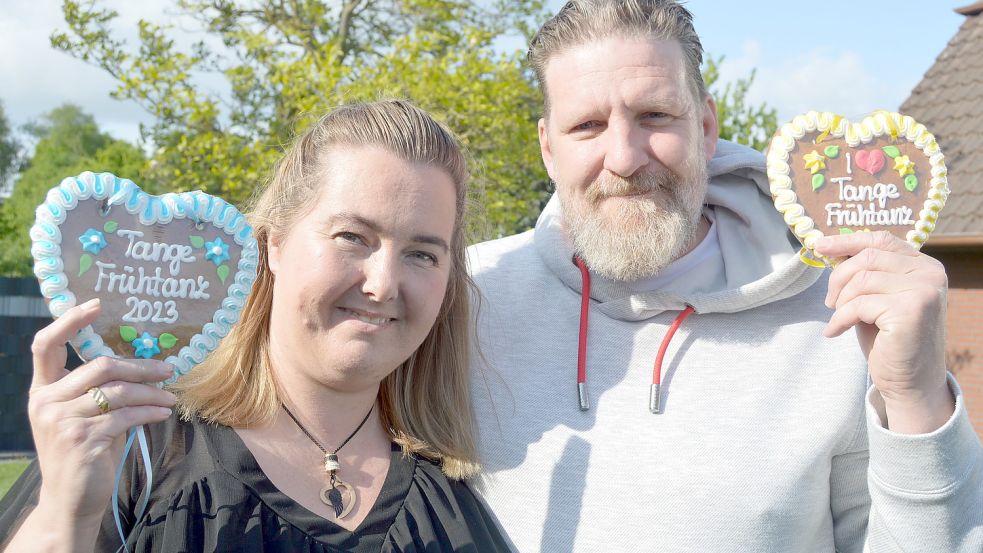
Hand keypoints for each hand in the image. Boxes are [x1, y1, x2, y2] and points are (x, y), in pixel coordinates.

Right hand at [23, 298, 174, 542]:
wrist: (69, 499)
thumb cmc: (83, 451)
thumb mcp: (82, 415)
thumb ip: (98, 389)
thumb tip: (144, 362)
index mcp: (42, 389)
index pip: (45, 345)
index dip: (68, 321)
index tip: (95, 305)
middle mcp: (45, 401)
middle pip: (99, 366)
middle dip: (139, 365)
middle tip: (167, 368)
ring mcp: (60, 421)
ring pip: (117, 391)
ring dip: (150, 391)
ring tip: (170, 396)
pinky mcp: (81, 439)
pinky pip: (125, 416)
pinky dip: (150, 412)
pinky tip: (164, 413)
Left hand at [816, 232, 952, 432]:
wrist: (909, 381)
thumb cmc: (888, 338)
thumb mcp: (876, 297)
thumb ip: (865, 273)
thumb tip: (831, 247)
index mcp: (924, 265)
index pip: (881, 240)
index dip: (847, 241)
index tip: (820, 246)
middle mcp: (930, 274)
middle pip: (867, 257)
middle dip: (838, 278)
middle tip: (829, 302)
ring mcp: (923, 291)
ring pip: (861, 280)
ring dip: (840, 301)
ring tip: (838, 318)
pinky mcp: (910, 311)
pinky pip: (858, 304)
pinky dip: (839, 319)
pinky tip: (835, 332)